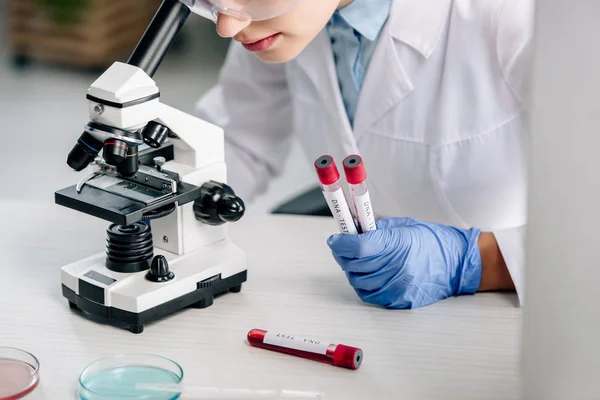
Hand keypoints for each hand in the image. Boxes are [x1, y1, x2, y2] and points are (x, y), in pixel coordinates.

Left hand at [327, 217, 482, 308]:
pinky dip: (364, 285)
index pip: (358, 246)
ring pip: (358, 282)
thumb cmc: (432, 240)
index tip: (335, 239)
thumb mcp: (404, 226)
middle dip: (343, 255)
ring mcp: (398, 287)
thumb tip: (351, 229)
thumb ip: (376, 229)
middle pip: (354, 265)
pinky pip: (370, 295)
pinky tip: (369, 274)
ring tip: (358, 261)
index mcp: (397, 243)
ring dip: (352, 270)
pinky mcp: (400, 300)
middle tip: (343, 247)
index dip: (341, 242)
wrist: (458, 263)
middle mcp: (396, 267)